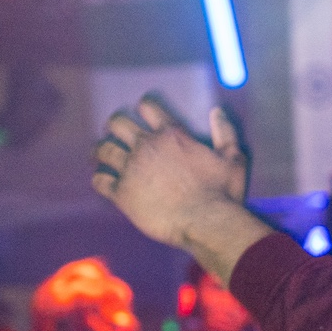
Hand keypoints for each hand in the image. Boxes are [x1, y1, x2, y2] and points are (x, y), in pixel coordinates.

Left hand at [91, 95, 271, 284]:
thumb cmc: (222, 192)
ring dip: (100, 150)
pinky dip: (99, 179)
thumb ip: (225, 132)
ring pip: (104, 150)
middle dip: (114, 125)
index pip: (148, 107)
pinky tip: (101, 181)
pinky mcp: (122, 194)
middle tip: (114, 131)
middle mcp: (147, 147)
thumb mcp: (233, 158)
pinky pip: (100, 181)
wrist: (206, 222)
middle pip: (118, 123)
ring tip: (97, 154)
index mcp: (171, 134)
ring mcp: (131, 169)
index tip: (141, 111)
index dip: (143, 107)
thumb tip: (218, 112)